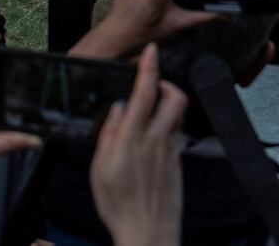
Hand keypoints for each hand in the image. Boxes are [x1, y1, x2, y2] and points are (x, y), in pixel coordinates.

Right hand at [91, 44, 187, 245]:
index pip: (145, 93)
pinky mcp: (177, 163)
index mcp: (132, 139)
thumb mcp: (100, 168)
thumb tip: (116, 109)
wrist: (148, 234)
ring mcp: (171, 151)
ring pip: (178, 114)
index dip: (149, 68)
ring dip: (168, 101)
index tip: (151, 50)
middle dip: (166, 82)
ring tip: (151, 106)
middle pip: (175, 98)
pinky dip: (166, 124)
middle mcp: (156, 141)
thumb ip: (108, 134)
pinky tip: (150, 137)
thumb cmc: (119, 205)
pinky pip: (176, 133)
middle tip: (153, 82)